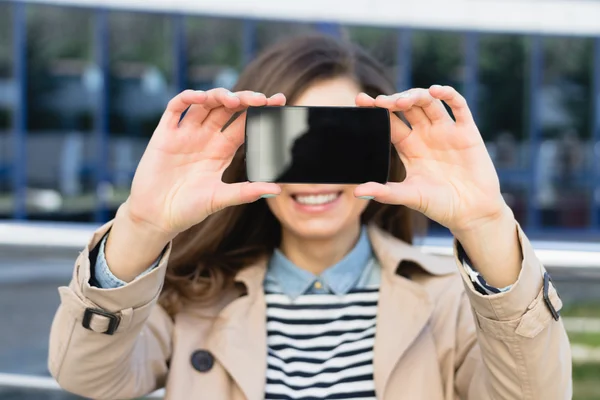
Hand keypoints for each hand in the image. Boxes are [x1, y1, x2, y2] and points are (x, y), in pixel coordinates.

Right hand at [124, 88, 284, 239]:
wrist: (156, 216)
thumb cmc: (188, 209)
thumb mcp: (220, 198)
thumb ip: (246, 192)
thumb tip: (277, 189)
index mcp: (222, 149)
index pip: (244, 123)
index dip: (260, 111)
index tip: (279, 101)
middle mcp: (206, 136)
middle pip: (227, 108)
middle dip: (245, 100)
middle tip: (262, 99)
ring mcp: (185, 133)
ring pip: (205, 103)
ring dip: (219, 96)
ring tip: (234, 100)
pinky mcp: (164, 134)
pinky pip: (175, 108)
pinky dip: (187, 98)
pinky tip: (200, 97)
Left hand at [354, 85, 507, 235]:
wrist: (471, 212)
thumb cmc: (439, 205)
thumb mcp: (409, 197)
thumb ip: (385, 193)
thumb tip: (356, 192)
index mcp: (409, 146)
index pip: (390, 122)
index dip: (377, 110)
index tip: (361, 100)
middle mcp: (426, 135)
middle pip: (407, 107)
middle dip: (394, 100)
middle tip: (380, 102)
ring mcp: (446, 131)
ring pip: (429, 102)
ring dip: (415, 96)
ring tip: (402, 101)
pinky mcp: (467, 132)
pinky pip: (459, 106)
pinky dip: (448, 94)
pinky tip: (436, 91)